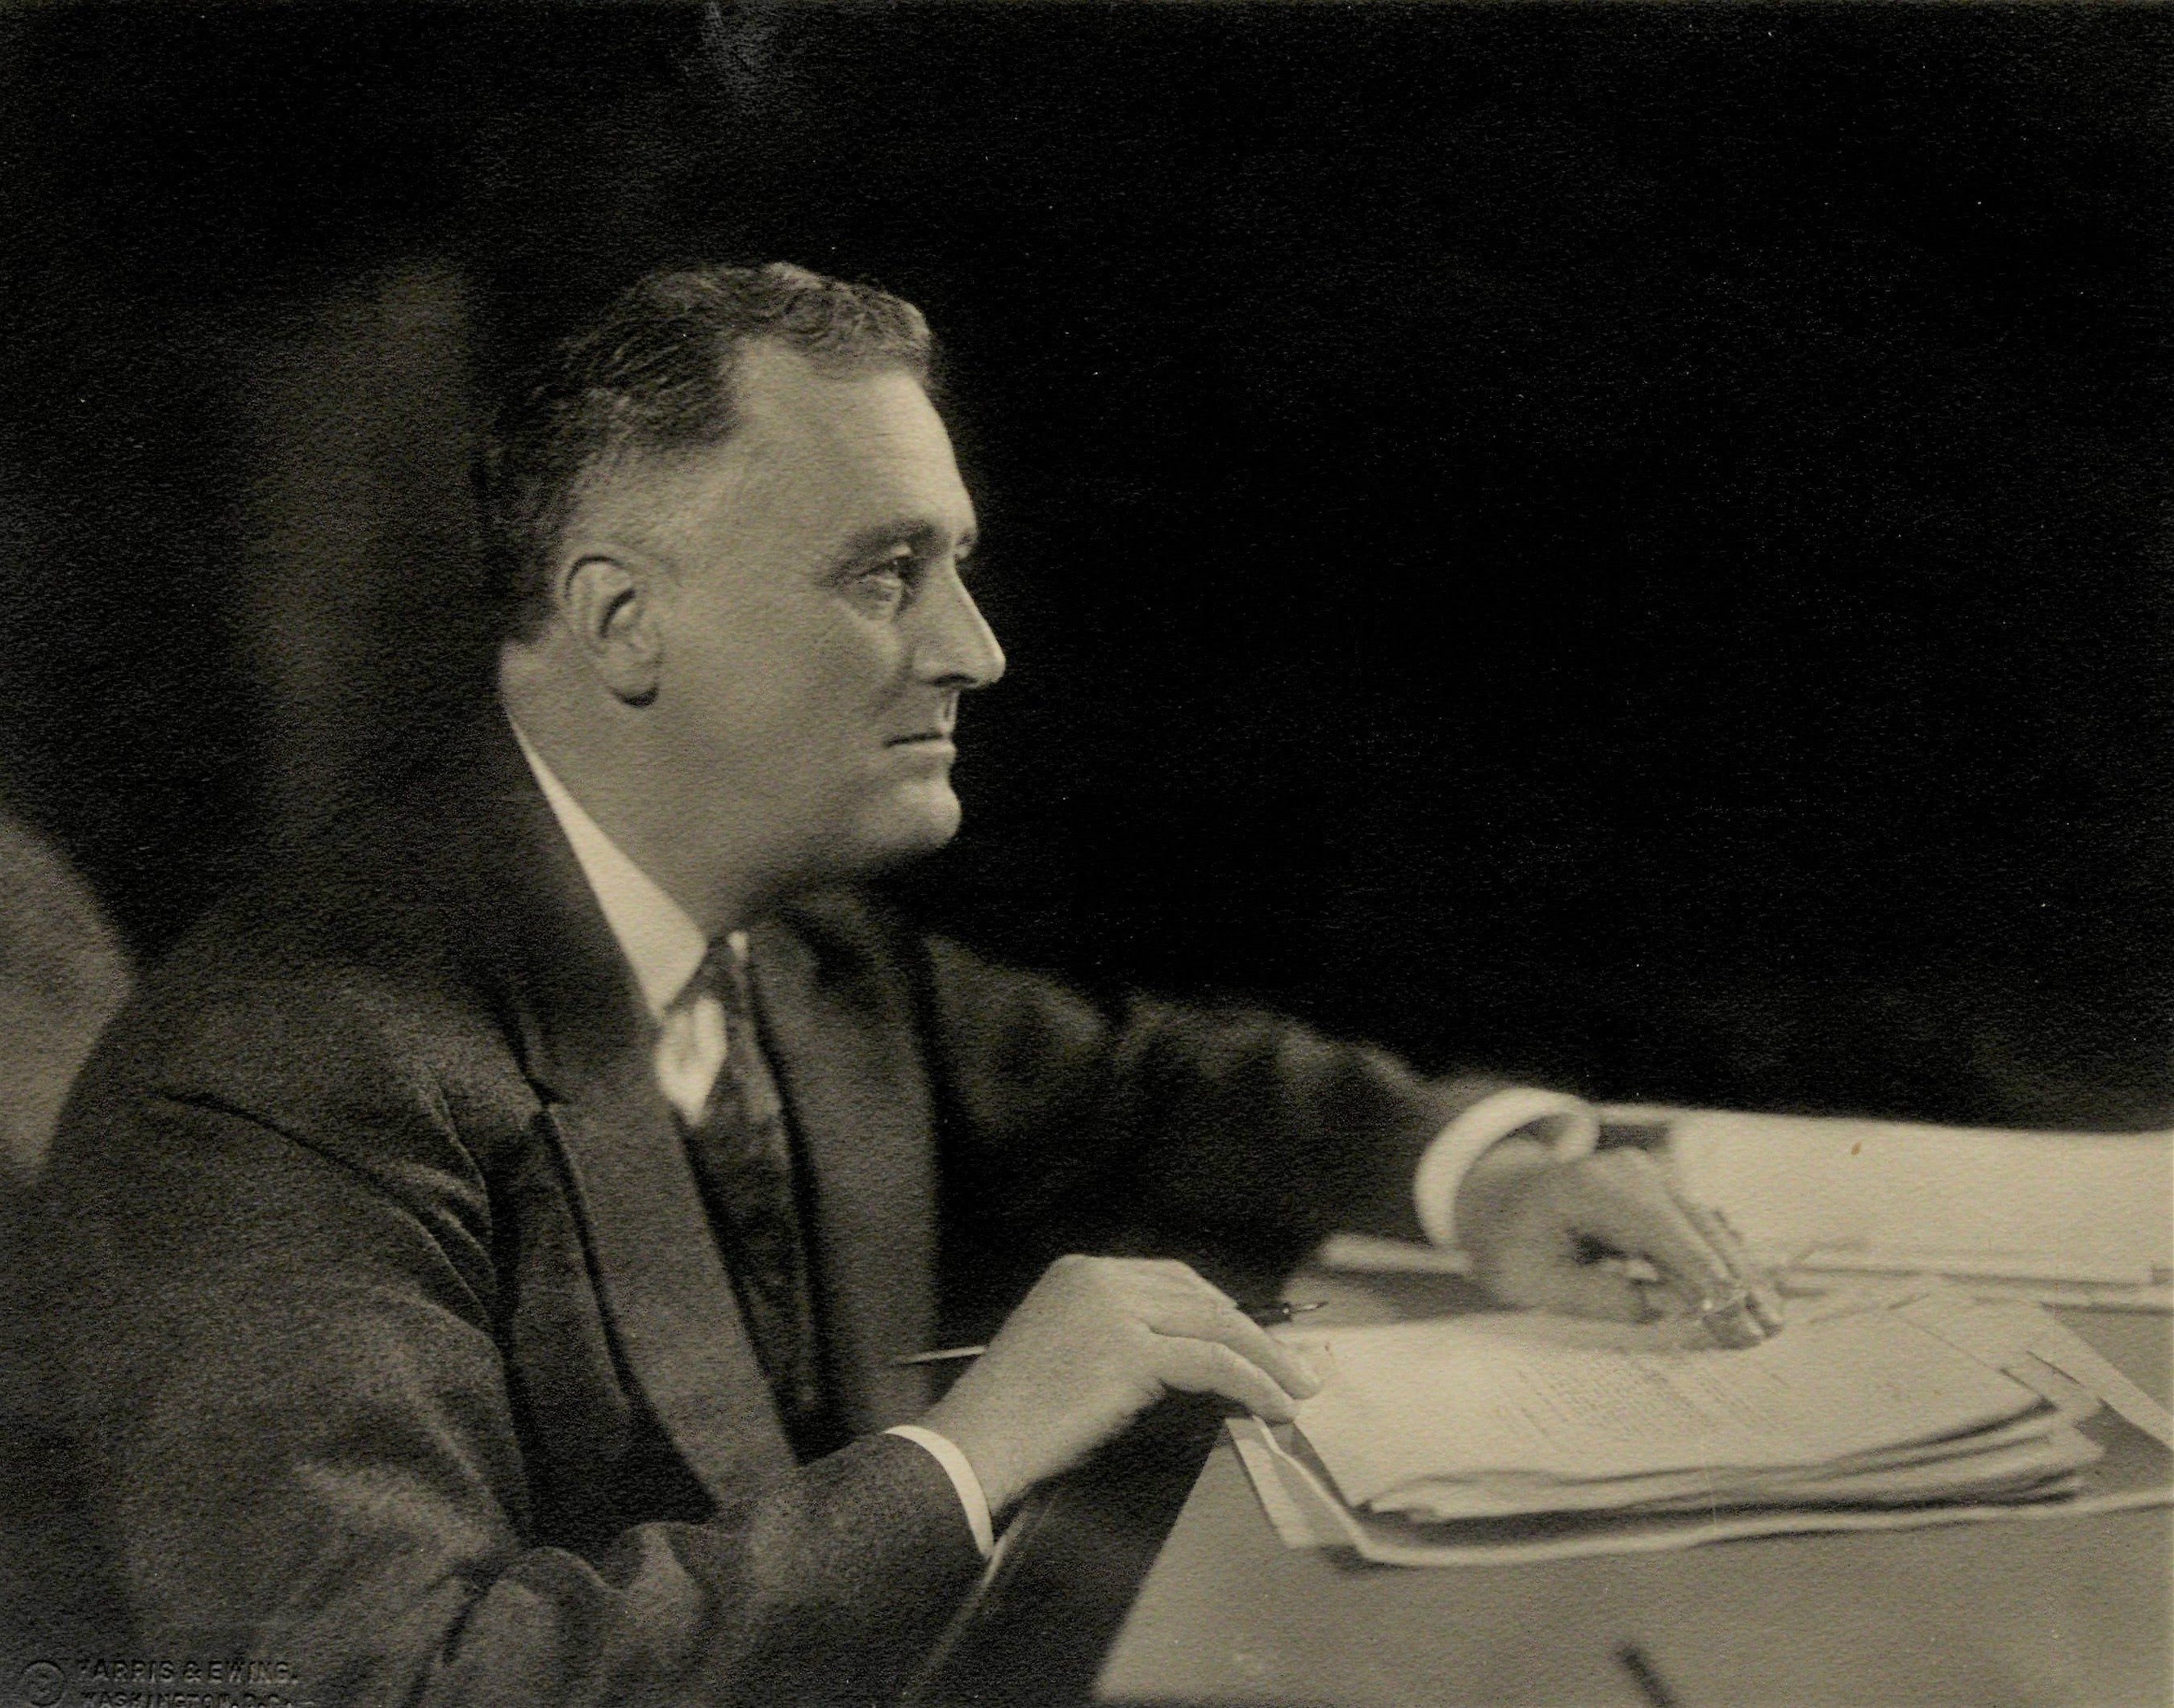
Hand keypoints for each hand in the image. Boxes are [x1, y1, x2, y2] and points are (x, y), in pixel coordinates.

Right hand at [918, 1255, 1323, 1512]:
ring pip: (1216, 1325)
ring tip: (1295, 1388)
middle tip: (1290, 1366)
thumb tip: (1194, 1357)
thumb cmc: (1017, 1414)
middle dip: (1254, 1332)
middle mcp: (1099, 1279)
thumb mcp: (1066, 1348)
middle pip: (1201, 1296)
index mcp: (1081, 1272)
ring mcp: (1114, 1311)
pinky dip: (1252, 1383)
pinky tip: (1272, 1402)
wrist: (976, 1441)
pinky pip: (1213, 1363)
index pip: (1173, 1279)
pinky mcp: (1129, 1352)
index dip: (1221, 1309)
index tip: (1254, 1340)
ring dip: (1266, 1359)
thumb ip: (1120, 1335)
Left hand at [1453, 1137, 1784, 1346]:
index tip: (1733, 1313)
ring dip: (1740, 1273)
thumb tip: (1671, 1306)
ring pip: (1708, 1226)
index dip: (1701, 1274)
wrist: (1502, 1201)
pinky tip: (1753, 1297)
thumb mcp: (1537, 1283)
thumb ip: (1601, 1298)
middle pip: (1695, 1225)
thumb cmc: (1511, 1245)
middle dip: (1734, 1279)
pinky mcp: (1661, 1193)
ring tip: (1770, 1320)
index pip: (1659, 1230)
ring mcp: (1649, 1177)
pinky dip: (1726, 1262)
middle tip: (1765, 1329)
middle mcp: (1628, 1173)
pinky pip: (1700, 1228)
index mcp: (1590, 1188)